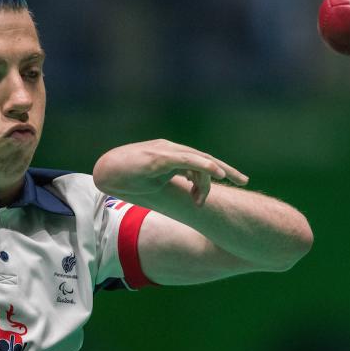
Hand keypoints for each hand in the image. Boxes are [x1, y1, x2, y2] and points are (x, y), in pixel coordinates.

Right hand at [93, 139, 248, 205]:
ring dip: (207, 180)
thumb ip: (172, 182)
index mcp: (172, 156)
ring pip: (198, 161)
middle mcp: (172, 150)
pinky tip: (216, 172)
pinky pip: (187, 160)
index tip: (233, 181)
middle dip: (226, 170)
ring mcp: (166, 152)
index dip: (217, 171)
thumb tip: (189, 191)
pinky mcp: (160, 157)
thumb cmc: (127, 177)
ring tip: (202, 200)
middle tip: (244, 181)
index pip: (200, 162)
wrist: (106, 171)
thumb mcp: (156, 182)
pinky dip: (203, 166)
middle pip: (206, 159)